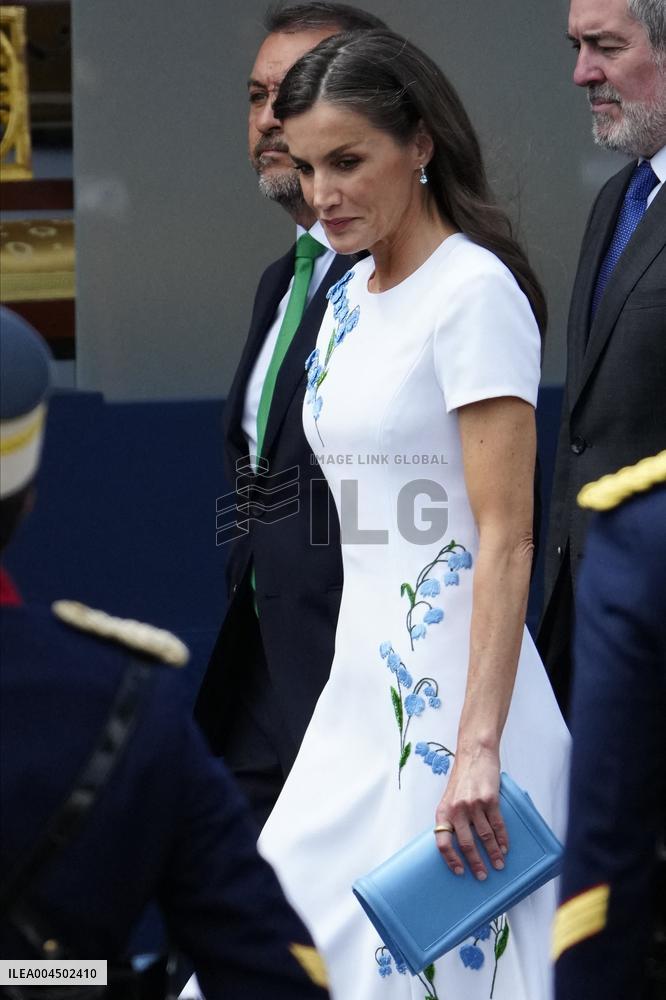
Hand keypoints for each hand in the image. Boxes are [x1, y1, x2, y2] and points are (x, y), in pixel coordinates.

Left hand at [433, 749, 507, 879]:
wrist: (475, 753)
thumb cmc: (463, 777)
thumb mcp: (450, 798)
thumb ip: (452, 818)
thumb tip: (458, 844)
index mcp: (443, 811)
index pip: (442, 842)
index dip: (450, 860)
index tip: (459, 872)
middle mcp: (456, 809)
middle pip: (466, 844)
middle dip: (476, 863)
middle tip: (483, 876)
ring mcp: (473, 804)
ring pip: (485, 836)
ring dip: (493, 854)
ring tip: (499, 864)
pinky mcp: (489, 799)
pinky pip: (497, 824)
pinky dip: (502, 839)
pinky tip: (504, 848)